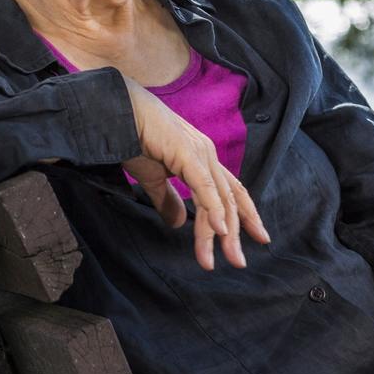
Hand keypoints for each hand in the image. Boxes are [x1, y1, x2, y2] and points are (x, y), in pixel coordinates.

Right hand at [120, 76, 270, 270]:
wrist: (117, 112)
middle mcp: (207, 154)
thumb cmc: (132, 138)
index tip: (257, 237)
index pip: (231, 190)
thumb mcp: (153, 177)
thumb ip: (167, 200)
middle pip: (230, 199)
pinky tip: (219, 232)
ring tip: (222, 259)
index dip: (246, 214)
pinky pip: (205, 188)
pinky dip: (213, 210)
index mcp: (202, 158)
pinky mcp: (188, 154)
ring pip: (219, 198)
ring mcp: (200, 153)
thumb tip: (179, 223)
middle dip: (238, 232)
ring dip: (222, 232)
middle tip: (239, 261)